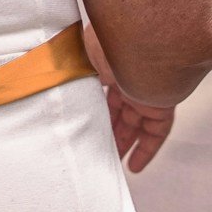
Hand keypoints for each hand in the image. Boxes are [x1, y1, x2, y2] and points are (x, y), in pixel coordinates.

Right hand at [81, 17, 178, 172]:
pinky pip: (157, 131)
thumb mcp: (78, 57)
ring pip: (137, 123)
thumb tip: (48, 82)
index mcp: (108, 62)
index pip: (102, 91)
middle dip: (110, 130)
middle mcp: (129, 75)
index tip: (84, 126)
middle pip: (120, 110)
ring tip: (111, 162)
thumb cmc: (106, 44)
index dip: (95, 109)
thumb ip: (69, 72)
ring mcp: (148, 89)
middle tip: (97, 150)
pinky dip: (146, 149)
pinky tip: (134, 167)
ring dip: (125, 143)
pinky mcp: (164, 104)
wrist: (141, 43)